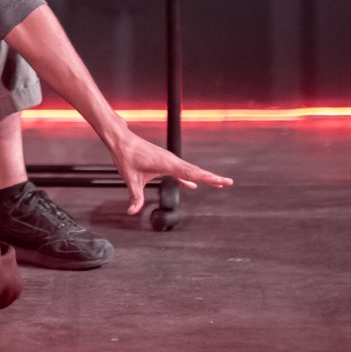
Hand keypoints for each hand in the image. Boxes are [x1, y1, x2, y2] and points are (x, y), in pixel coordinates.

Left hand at [107, 127, 233, 215]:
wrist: (122, 141)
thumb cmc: (126, 156)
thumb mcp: (130, 179)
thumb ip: (134, 197)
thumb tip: (132, 211)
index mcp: (167, 164)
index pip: (192, 173)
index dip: (208, 178)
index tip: (222, 181)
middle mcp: (171, 160)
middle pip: (196, 170)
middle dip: (212, 177)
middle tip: (228, 182)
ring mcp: (169, 160)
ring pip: (190, 170)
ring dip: (203, 176)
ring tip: (217, 183)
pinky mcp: (164, 161)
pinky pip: (180, 171)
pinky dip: (188, 177)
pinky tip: (192, 185)